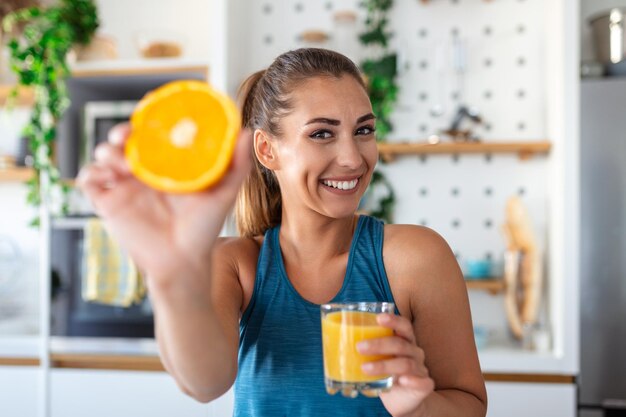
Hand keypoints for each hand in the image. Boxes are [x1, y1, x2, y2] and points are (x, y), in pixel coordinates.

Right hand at [77, 123, 252, 280]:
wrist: (182, 261)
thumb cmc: (204, 227)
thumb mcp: (224, 192)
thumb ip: (237, 163)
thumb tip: (246, 130)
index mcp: (167, 164)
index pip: (151, 132)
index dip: (146, 118)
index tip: (148, 108)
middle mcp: (144, 171)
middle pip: (123, 139)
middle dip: (121, 131)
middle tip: (127, 135)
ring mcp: (124, 186)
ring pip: (104, 155)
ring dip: (107, 151)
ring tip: (122, 163)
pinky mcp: (108, 203)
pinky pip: (89, 181)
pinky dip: (90, 172)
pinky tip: (105, 176)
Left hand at [357, 314, 434, 416]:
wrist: (403, 399)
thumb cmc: (386, 373)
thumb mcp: (376, 358)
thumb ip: (364, 349)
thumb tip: (332, 341)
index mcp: (404, 340)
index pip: (403, 325)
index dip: (393, 320)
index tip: (378, 318)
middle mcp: (414, 351)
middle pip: (400, 343)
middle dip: (378, 344)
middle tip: (359, 347)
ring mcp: (420, 368)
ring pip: (405, 363)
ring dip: (384, 365)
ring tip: (365, 368)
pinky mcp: (424, 385)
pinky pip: (422, 382)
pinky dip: (412, 381)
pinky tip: (400, 381)